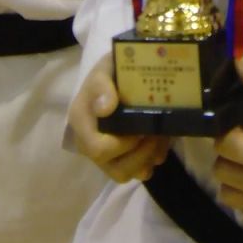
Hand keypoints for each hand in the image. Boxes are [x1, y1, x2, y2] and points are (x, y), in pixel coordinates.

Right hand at [67, 52, 169, 182]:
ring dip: (148, 158)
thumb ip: (102, 84)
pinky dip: (152, 159)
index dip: (123, 144)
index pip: (97, 149)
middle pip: (115, 168)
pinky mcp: (120, 158)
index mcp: (81, 122)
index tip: (141, 128)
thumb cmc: (110, 72)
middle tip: (157, 133)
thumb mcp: (105, 68)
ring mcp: (105, 154)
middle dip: (141, 153)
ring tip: (161, 137)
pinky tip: (161, 141)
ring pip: (127, 174)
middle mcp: (89, 143)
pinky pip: (137, 172)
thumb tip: (105, 107)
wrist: (117, 75)